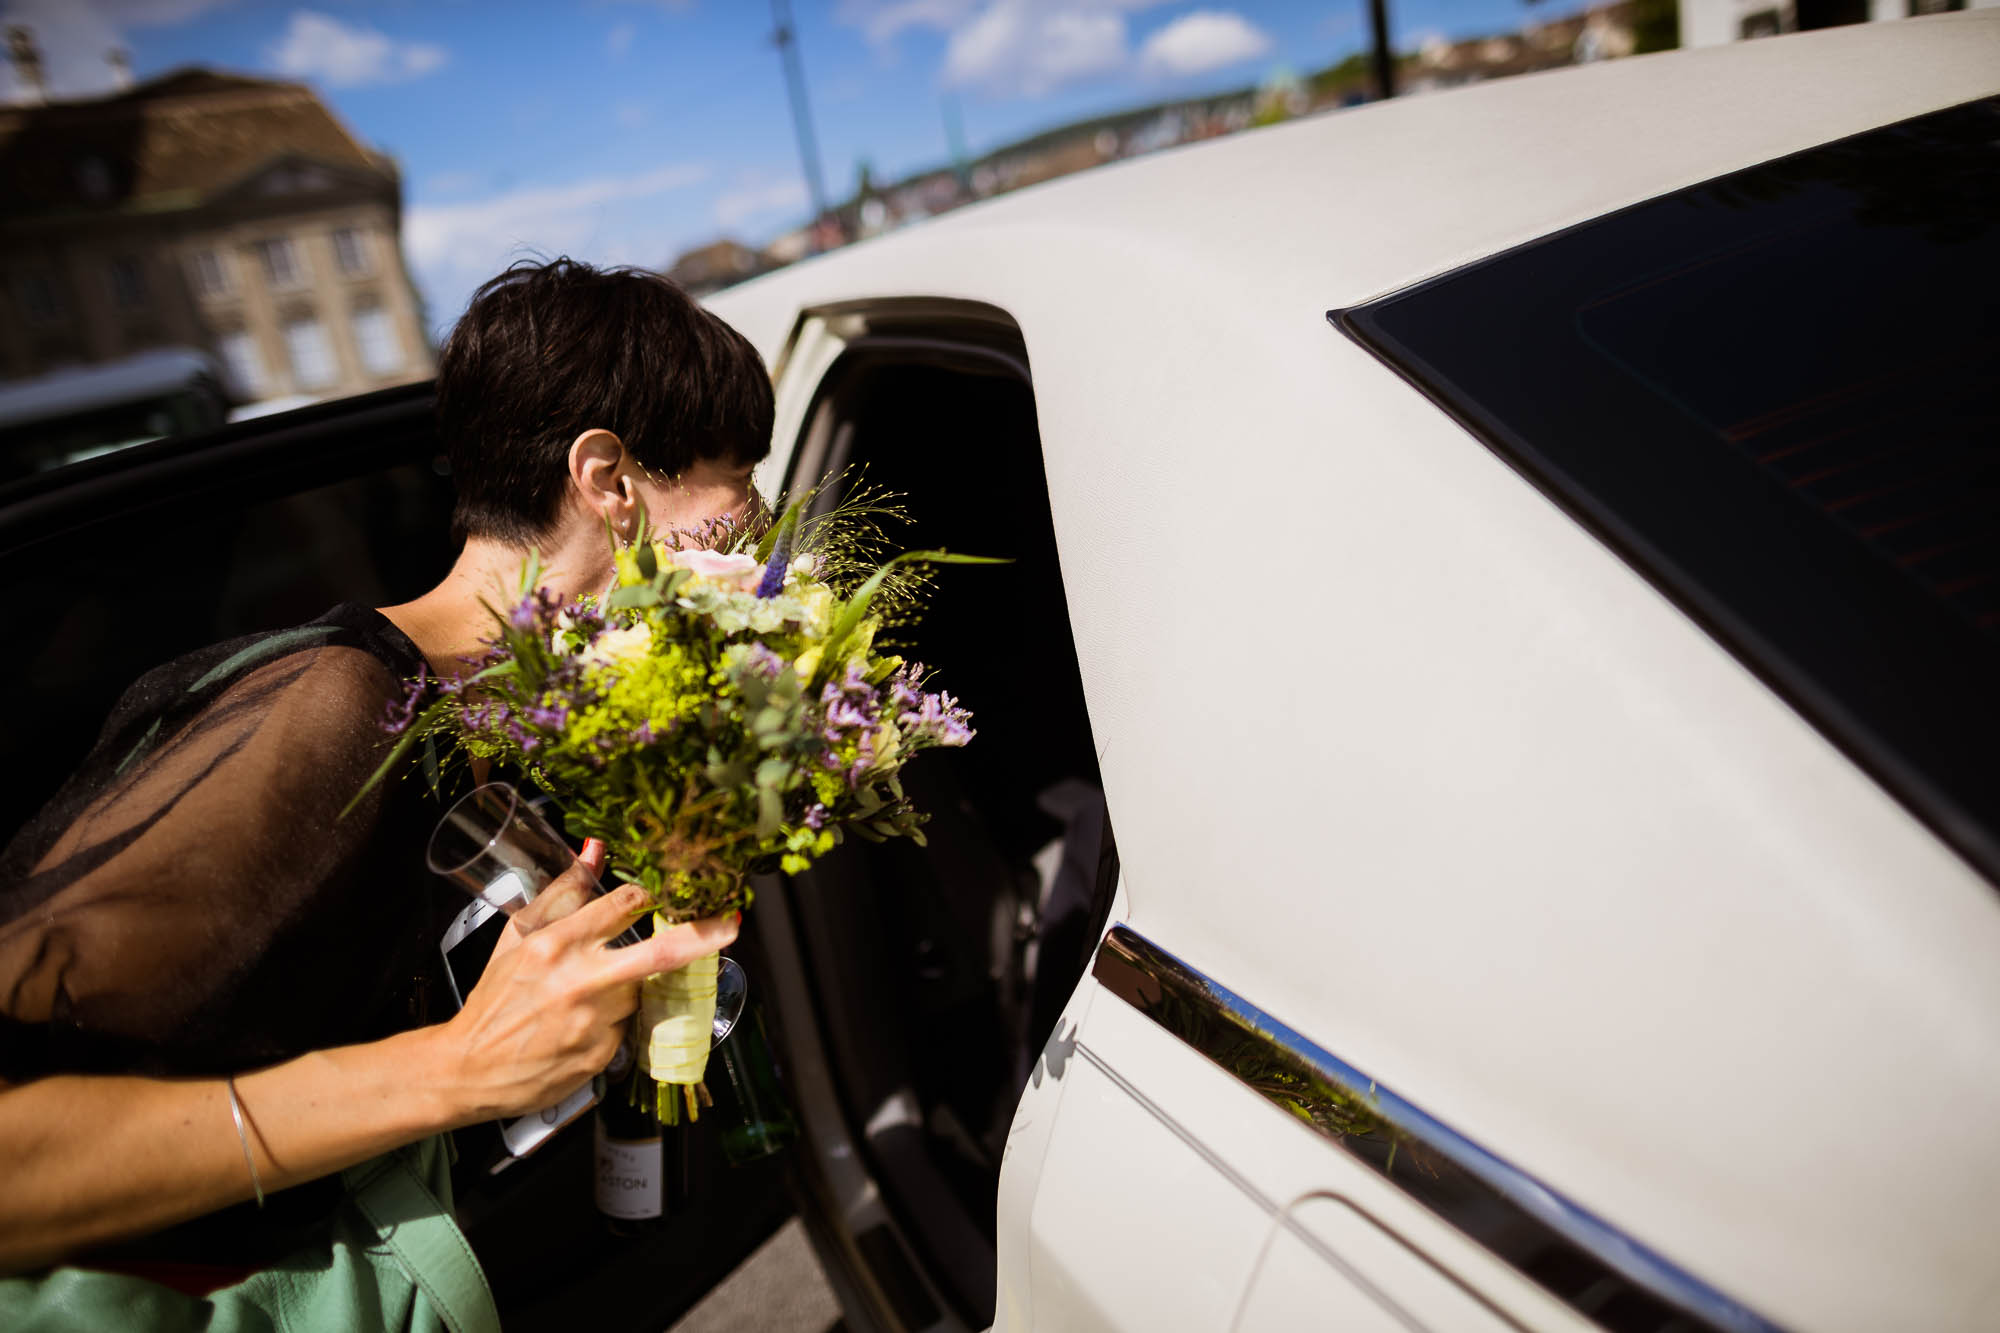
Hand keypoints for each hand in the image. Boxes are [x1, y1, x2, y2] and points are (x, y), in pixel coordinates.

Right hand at [432, 871, 738, 1122]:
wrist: (470, 1069)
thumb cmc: (494, 998)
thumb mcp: (518, 935)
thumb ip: (563, 891)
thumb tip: (594, 849)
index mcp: (556, 945)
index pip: (623, 905)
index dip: (654, 893)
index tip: (680, 886)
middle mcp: (580, 982)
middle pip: (660, 953)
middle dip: (704, 935)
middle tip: (732, 923)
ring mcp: (595, 1023)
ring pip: (638, 992)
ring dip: (625, 988)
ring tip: (582, 998)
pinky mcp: (602, 1056)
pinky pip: (625, 1027)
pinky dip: (612, 1021)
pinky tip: (577, 1027)